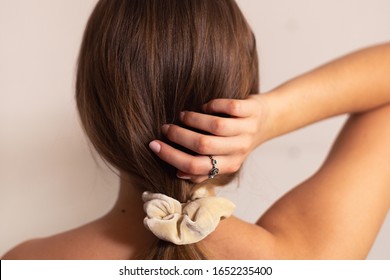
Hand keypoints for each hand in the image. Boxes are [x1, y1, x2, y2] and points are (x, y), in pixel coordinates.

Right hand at [148, 94, 268, 182]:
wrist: (268, 121)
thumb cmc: (237, 140)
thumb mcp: (224, 159)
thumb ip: (203, 169)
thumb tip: (178, 172)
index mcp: (229, 166)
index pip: (195, 166)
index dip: (171, 157)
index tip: (154, 146)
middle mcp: (239, 150)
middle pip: (202, 145)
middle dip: (178, 136)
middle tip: (165, 128)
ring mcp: (247, 130)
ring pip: (214, 126)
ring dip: (193, 119)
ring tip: (183, 115)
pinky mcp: (251, 111)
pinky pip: (229, 107)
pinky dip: (213, 105)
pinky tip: (205, 106)